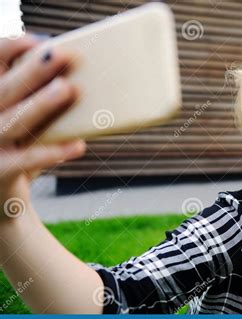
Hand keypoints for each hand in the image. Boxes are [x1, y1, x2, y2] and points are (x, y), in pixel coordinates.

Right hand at [0, 34, 85, 222]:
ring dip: (40, 104)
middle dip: (31, 70)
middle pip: (4, 90)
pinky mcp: (0, 171)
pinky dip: (54, 152)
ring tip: (66, 88)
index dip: (10, 49)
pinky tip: (79, 146)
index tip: (40, 41)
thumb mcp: (25, 125)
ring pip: (13, 121)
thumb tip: (80, 81)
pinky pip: (28, 160)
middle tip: (60, 54)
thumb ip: (39, 104)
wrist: (0, 202)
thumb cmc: (19, 153)